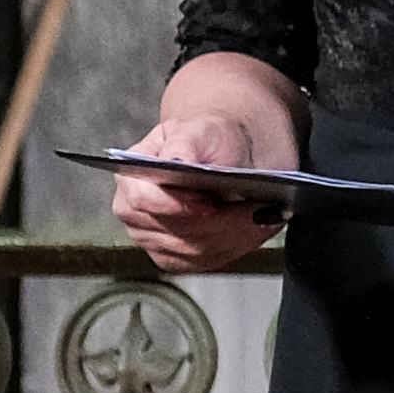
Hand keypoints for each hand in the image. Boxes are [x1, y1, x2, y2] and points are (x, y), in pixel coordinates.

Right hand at [110, 103, 288, 273]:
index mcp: (131, 176)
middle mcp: (134, 212)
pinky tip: (254, 229)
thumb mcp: (200, 130)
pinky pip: (205, 262)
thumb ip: (184, 144)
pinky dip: (235, 247)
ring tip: (262, 217)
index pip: (142, 200)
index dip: (175, 206)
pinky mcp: (175, 258)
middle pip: (174, 231)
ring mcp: (152, 239)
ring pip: (195, 250)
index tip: (209, 205)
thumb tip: (177, 161)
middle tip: (255, 210)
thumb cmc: (210, 140)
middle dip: (218, 223)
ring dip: (233, 236)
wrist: (227, 156)